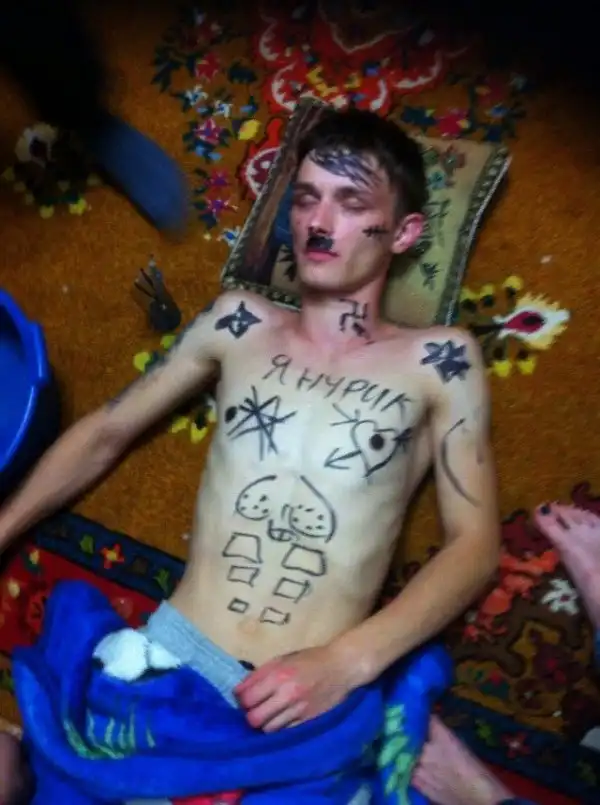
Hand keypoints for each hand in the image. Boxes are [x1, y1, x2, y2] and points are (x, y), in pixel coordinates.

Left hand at [234, 645, 354, 731]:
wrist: (341, 667)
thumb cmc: (310, 659)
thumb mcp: (283, 658)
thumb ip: (260, 674)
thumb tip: (238, 690)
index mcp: (278, 675)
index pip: (247, 699)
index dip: (240, 701)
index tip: (242, 699)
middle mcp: (287, 695)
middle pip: (254, 719)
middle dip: (250, 715)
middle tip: (254, 709)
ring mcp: (299, 711)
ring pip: (269, 730)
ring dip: (265, 724)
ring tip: (268, 715)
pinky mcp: (309, 722)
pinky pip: (285, 733)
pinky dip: (280, 729)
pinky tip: (281, 720)